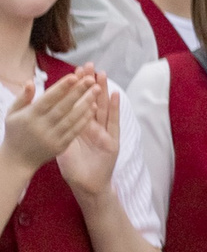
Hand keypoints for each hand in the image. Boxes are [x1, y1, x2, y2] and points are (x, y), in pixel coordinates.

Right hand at [1, 73, 95, 174]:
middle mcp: (41, 126)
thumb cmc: (15, 132)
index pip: (47, 99)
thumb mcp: (12, 114)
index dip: (61, 88)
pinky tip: (94, 107)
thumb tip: (30, 82)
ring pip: (72, 118)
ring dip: (86, 103)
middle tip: (90, 78)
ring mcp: (51, 137)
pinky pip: (75, 130)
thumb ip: (22, 98)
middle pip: (63, 106)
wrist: (17, 160)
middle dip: (78, 92)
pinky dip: (84, 119)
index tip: (73, 75)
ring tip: (97, 89)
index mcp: (29, 116)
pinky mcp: (60, 146)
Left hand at [55, 77, 119, 201]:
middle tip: (89, 66)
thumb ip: (57, 132)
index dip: (75, 89)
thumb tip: (46, 117)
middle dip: (90, 84)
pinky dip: (115, 109)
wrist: (87, 186)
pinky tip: (115, 95)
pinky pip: (113, 122)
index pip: (76, 104)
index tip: (73, 72)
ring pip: (102, 108)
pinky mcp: (112, 140)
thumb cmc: (73, 169)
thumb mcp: (61, 148)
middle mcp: (92, 127)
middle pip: (90, 101)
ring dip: (103, 91)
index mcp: (77, 128)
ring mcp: (103, 132)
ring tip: (102, 74)